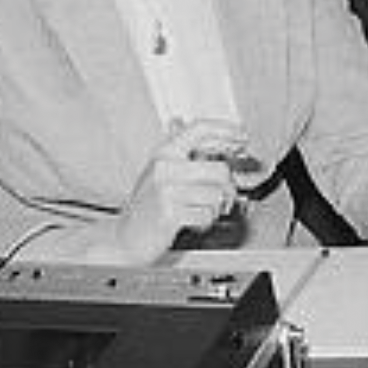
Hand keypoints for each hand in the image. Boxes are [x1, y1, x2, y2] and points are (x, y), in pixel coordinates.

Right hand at [109, 118, 249, 263]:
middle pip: (220, 169)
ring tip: (201, 211)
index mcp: (163, 153)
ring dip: (216, 208)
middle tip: (223, 196)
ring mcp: (166, 190)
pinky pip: (207, 215)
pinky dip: (206, 222)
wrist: (123, 239)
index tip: (243, 137)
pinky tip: (193, 221)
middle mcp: (165, 167)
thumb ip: (189, 156)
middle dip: (228, 188)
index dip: (227, 130)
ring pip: (217, 194)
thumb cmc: (146, 208)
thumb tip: (218, 138)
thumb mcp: (163, 174)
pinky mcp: (170, 213)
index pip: (200, 129)